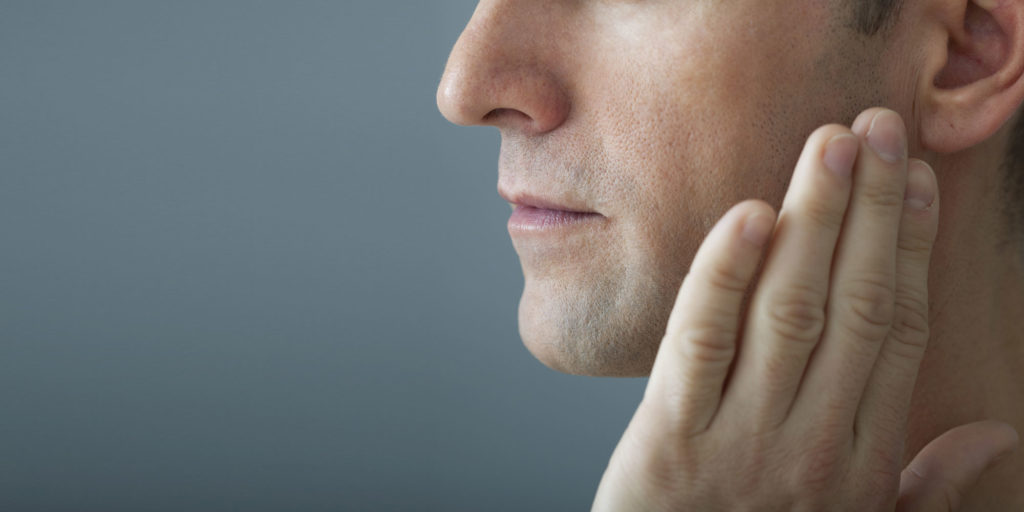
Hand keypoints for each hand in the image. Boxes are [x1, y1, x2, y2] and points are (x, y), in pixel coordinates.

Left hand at [592, 108, 1018, 510]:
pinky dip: (723, 277)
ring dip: (813, 222)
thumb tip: (1000, 435)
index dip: (909, 249)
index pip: (895, 331)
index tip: (915, 182)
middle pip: (851, 305)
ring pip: (788, 310)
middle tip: (877, 130)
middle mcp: (812, 443)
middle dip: (870, 211)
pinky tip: (748, 217)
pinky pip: (701, 343)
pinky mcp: (667, 440)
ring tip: (829, 148)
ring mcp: (740, 440)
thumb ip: (927, 486)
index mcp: (861, 459)